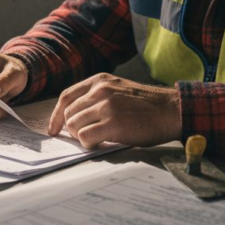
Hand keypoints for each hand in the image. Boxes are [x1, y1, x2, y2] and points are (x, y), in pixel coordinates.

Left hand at [47, 73, 180, 148]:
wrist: (171, 111)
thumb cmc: (147, 105)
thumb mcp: (119, 89)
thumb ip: (98, 97)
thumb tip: (75, 117)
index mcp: (100, 80)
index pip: (67, 96)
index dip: (56, 115)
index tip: (54, 129)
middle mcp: (100, 90)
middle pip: (69, 113)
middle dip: (72, 129)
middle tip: (85, 137)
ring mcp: (106, 106)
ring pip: (74, 126)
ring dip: (81, 137)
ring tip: (98, 138)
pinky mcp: (112, 124)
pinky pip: (85, 138)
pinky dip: (89, 144)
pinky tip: (101, 143)